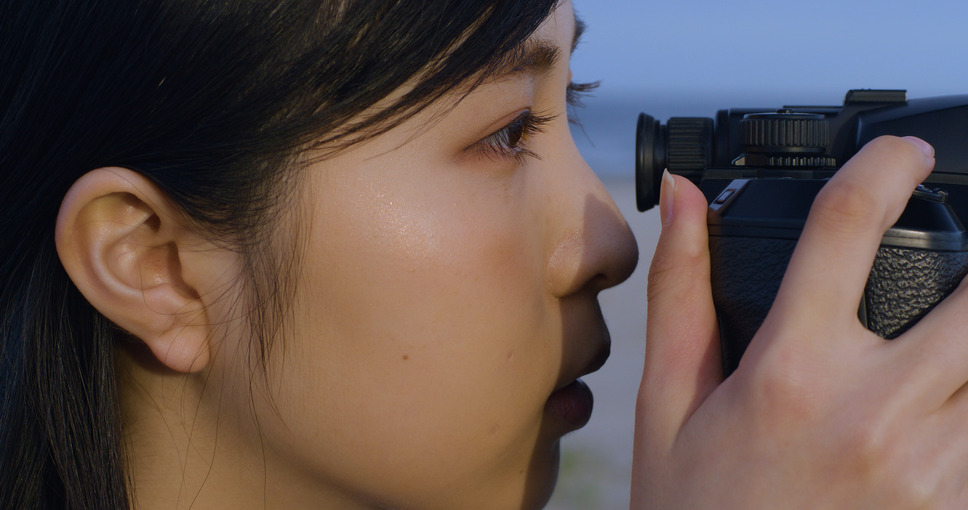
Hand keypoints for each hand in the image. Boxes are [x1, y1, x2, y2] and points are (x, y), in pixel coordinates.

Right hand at [632, 136, 967, 508]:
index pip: (844, 229)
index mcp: (788, 371)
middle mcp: (872, 411)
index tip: (903, 152)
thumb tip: (684, 200)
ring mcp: (930, 469)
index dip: (883, 166)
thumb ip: (682, 291)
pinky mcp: (957, 508)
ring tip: (936, 343)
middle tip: (958, 256)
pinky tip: (940, 406)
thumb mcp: (667, 404)